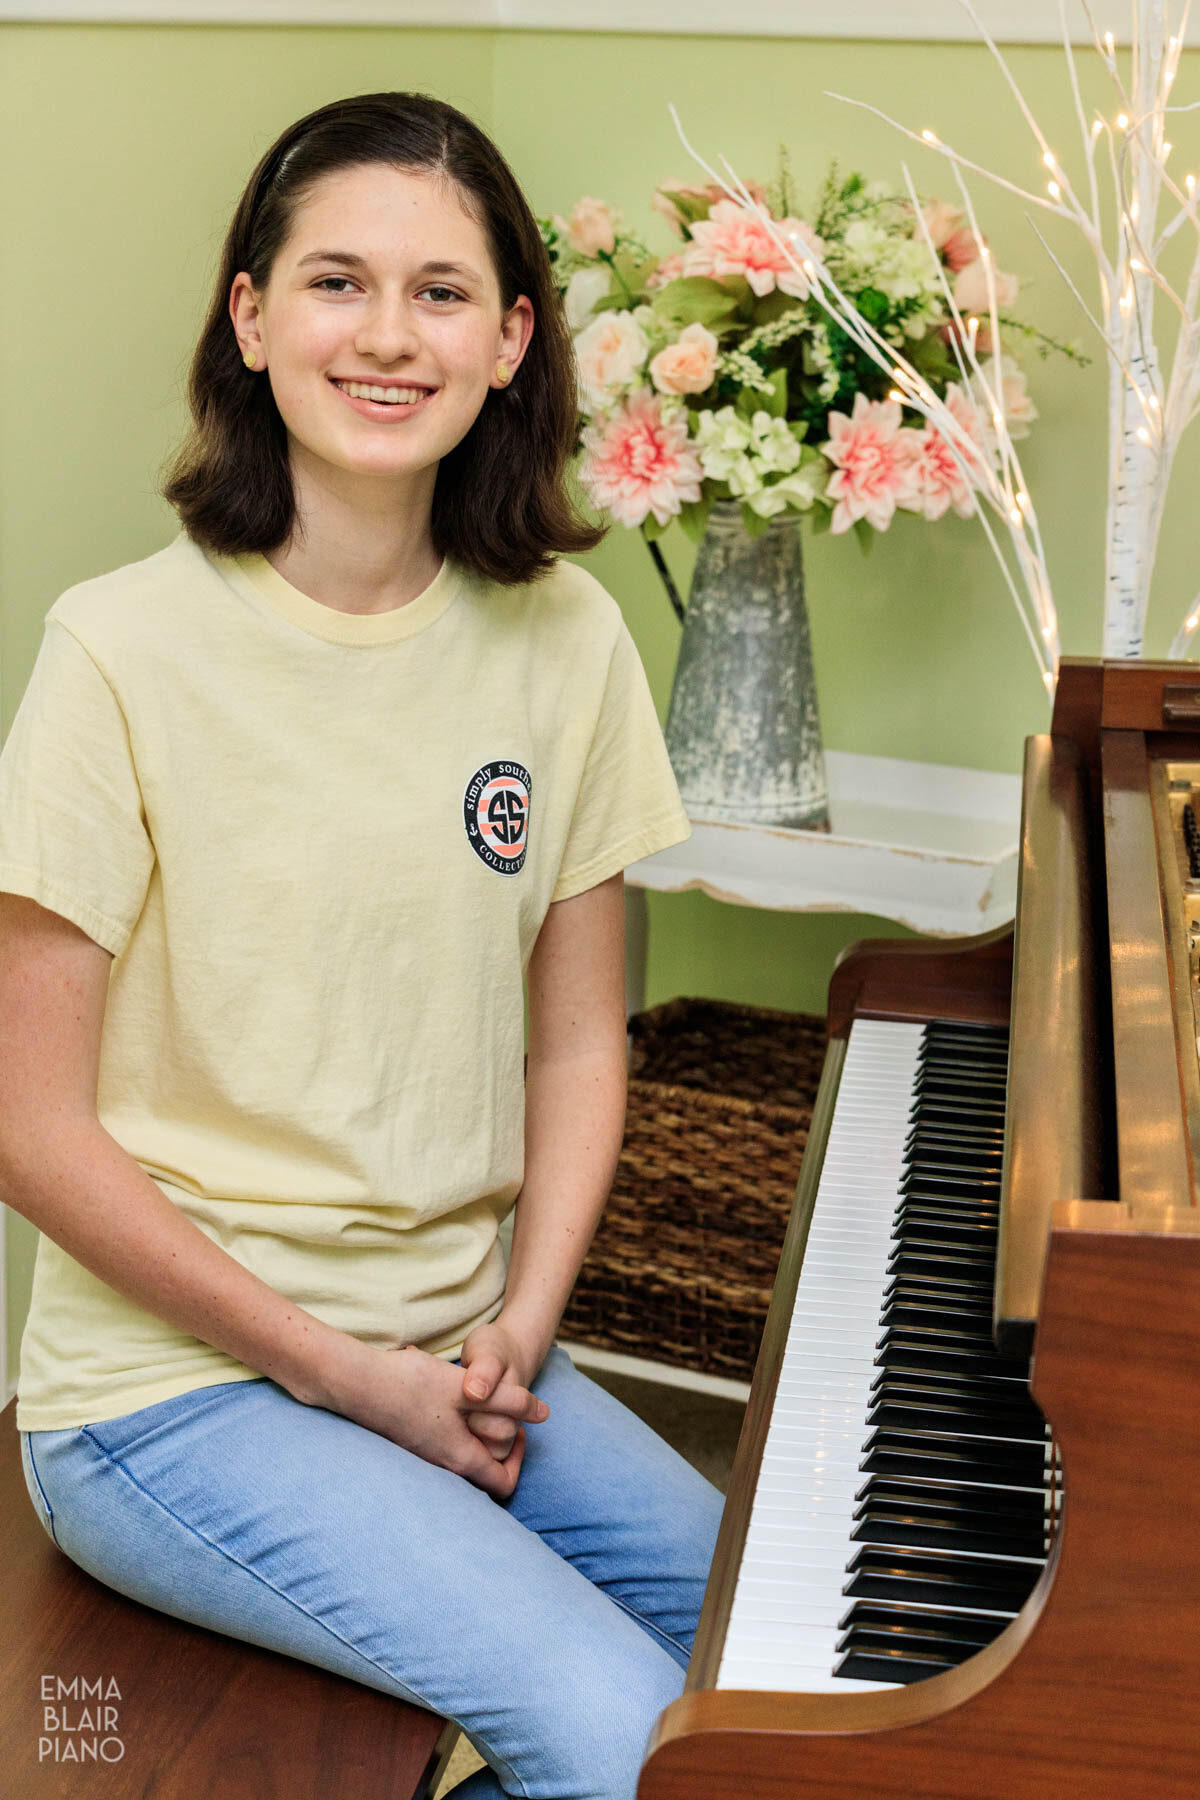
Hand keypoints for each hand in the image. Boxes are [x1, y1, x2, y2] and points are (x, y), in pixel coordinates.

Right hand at [320, 1338, 547, 1500]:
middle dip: (498, 1437)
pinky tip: (444, 1390)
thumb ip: (509, 1402)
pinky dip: (453, 1421)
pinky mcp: (409, 1441)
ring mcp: (423, 1456)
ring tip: (472, 1394)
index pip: (504, 1484)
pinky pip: (442, 1440)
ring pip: (462, 1451)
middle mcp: (441, 1467)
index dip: (520, 1458)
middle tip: (498, 1406)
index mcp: (460, 1460)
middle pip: (484, 1468)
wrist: (354, 1383)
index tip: (518, 1427)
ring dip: (474, 1425)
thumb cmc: (412, 1385)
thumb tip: (544, 1414)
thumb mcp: (469, 1390)